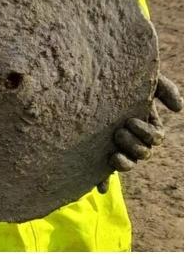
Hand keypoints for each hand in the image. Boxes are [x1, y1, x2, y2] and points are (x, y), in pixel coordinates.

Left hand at [104, 74, 182, 191]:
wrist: (85, 79)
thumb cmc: (116, 75)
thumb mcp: (143, 78)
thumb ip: (164, 88)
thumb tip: (178, 108)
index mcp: (145, 123)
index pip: (155, 137)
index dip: (146, 133)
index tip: (129, 121)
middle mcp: (132, 138)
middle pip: (143, 153)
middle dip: (133, 145)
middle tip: (117, 132)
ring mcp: (115, 146)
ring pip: (126, 164)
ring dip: (123, 163)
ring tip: (112, 155)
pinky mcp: (96, 153)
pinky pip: (101, 173)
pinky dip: (102, 182)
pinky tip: (99, 189)